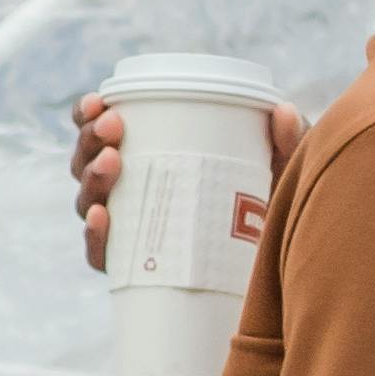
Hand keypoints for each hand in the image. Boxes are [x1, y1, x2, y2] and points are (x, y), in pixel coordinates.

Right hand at [68, 86, 304, 272]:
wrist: (280, 268)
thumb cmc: (270, 208)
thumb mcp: (281, 170)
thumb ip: (287, 141)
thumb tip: (284, 111)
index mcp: (150, 160)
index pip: (103, 135)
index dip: (88, 116)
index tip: (99, 102)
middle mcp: (131, 195)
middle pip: (87, 165)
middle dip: (90, 141)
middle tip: (113, 127)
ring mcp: (132, 233)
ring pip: (90, 203)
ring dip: (91, 178)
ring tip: (112, 162)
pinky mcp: (137, 273)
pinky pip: (103, 256)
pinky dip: (95, 236)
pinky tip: (103, 217)